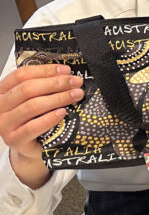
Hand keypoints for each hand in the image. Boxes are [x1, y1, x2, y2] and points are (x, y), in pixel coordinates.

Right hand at [0, 64, 82, 188]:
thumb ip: (44, 86)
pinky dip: (50, 118)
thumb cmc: (34, 118)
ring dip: (58, 98)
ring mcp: (5, 124)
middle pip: (27, 89)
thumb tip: (66, 73)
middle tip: (76, 82)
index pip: (21, 75)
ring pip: (32, 106)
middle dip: (56, 83)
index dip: (45, 70)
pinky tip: (63, 112)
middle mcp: (0, 106)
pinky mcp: (14, 140)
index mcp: (2, 91)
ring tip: (76, 95)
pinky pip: (32, 127)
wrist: (31, 144)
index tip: (66, 70)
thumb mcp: (35, 98)